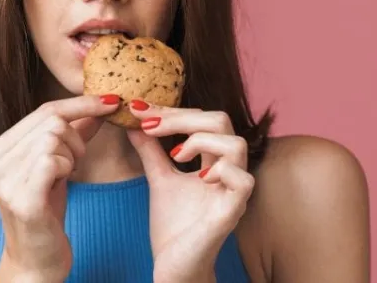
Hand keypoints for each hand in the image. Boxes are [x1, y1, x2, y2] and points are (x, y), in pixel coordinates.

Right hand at [0, 94, 119, 281]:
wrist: (35, 262)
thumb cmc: (46, 213)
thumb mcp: (58, 166)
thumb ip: (74, 134)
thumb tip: (98, 105)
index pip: (44, 110)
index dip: (81, 103)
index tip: (110, 101)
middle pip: (52, 121)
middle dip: (76, 138)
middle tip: (76, 162)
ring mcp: (4, 179)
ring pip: (54, 138)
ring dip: (73, 155)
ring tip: (67, 175)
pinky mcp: (21, 198)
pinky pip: (53, 160)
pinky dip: (67, 167)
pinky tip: (62, 183)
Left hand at [126, 102, 254, 282]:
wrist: (174, 268)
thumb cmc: (173, 227)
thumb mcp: (159, 179)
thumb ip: (150, 151)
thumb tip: (134, 122)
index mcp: (214, 160)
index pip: (202, 119)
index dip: (172, 110)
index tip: (139, 110)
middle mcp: (228, 171)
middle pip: (221, 121)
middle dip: (182, 117)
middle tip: (149, 124)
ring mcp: (233, 191)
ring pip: (236, 144)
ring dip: (201, 139)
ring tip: (175, 154)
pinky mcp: (232, 212)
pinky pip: (242, 180)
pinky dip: (220, 170)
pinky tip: (197, 176)